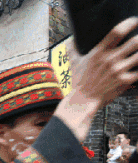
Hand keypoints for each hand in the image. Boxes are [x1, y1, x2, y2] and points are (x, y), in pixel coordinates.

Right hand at [56, 18, 137, 141]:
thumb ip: (72, 49)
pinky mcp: (125, 81)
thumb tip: (70, 39)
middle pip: (135, 41)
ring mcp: (118, 70)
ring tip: (137, 54)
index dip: (129, 23)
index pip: (117, 32)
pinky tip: (137, 68)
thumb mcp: (73, 63)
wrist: (83, 101)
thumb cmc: (78, 82)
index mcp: (99, 52)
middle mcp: (110, 60)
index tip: (134, 22)